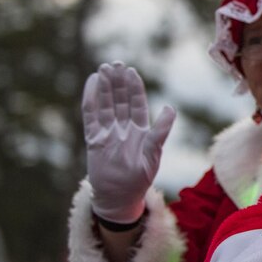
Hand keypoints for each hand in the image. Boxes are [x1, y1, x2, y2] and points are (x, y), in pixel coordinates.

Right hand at [82, 62, 175, 223]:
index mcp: (140, 131)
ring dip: (105, 87)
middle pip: (120, 100)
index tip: (131, 71)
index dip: (134, 87)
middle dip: (118, 82)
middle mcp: (123, 129)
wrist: (119, 198)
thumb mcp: (153, 154)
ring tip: (104, 68)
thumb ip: (160, 131)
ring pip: (106, 105)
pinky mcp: (93, 140)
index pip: (136, 104)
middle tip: (115, 63)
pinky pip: (91, 116)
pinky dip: (91, 100)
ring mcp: (107, 133)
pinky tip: (91, 84)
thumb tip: (170, 108)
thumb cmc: (139, 179)